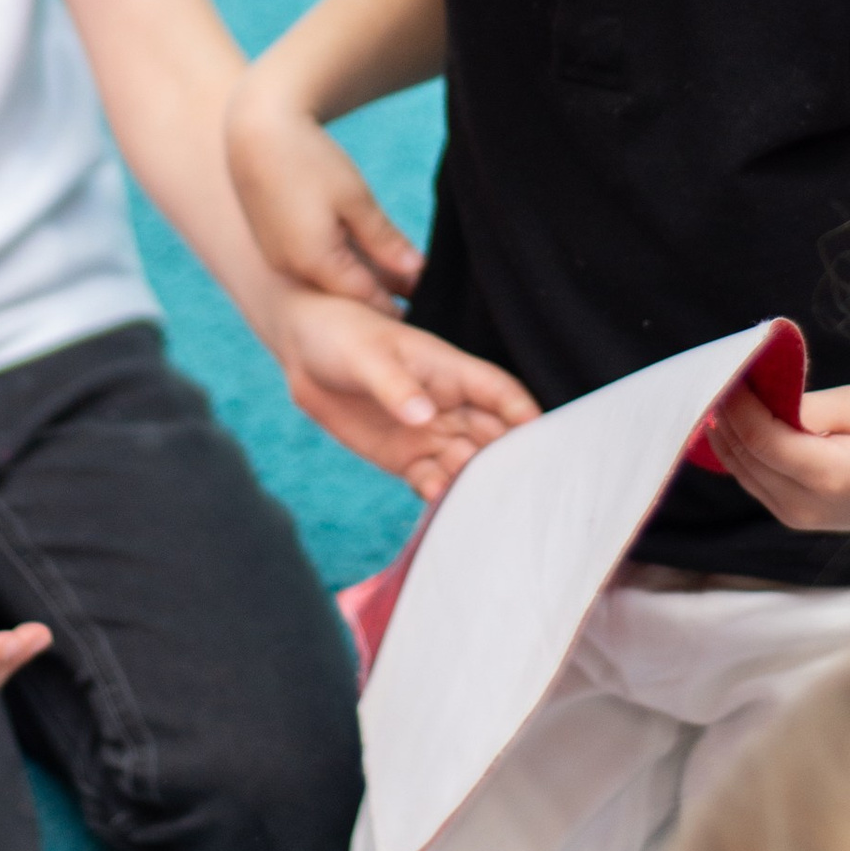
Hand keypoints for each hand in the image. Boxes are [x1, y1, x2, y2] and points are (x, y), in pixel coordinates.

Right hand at [227, 91, 422, 308]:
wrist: (256, 129)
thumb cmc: (309, 160)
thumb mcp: (356, 199)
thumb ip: (385, 241)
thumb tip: (417, 272)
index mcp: (315, 263)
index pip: (365, 298)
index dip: (396, 303)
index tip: (424, 301)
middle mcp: (290, 269)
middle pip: (345, 292)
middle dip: (381, 291)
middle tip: (417, 286)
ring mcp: (277, 256)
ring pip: (328, 277)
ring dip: (360, 275)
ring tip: (398, 271)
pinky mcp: (272, 242)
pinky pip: (311, 262)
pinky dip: (337, 261)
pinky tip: (361, 250)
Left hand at [269, 285, 537, 501]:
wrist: (303, 350)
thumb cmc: (342, 336)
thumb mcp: (366, 357)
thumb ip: (395, 387)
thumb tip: (424, 417)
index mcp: (451, 371)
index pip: (501, 393)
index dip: (526, 415)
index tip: (546, 443)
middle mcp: (448, 406)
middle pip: (495, 436)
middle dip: (512, 462)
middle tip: (525, 493)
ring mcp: (429, 435)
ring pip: (468, 464)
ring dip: (479, 486)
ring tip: (489, 512)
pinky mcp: (405, 459)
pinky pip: (432, 483)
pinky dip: (442, 498)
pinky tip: (448, 515)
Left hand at [707, 364, 849, 535]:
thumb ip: (808, 406)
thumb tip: (760, 401)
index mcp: (828, 476)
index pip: (761, 439)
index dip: (737, 405)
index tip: (727, 371)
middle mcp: (807, 506)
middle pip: (745, 457)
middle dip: (726, 416)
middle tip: (717, 376)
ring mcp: (800, 518)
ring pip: (743, 473)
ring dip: (727, 435)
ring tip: (721, 394)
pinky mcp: (797, 518)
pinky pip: (755, 482)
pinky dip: (741, 452)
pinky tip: (734, 423)